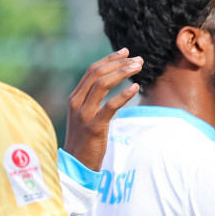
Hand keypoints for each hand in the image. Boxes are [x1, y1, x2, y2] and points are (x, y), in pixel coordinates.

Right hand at [66, 48, 141, 170]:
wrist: (76, 164)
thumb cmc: (85, 140)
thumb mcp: (85, 115)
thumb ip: (93, 99)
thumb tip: (110, 82)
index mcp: (75, 97)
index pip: (92, 71)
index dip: (109, 59)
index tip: (125, 51)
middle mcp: (77, 102)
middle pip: (97, 73)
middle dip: (119, 63)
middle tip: (138, 59)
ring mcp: (84, 114)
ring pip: (102, 85)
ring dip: (122, 73)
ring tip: (139, 68)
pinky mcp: (94, 127)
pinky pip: (110, 106)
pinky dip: (123, 94)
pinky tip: (135, 87)